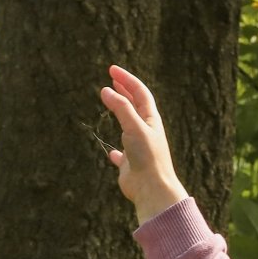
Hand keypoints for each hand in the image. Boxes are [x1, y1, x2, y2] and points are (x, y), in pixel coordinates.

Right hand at [98, 65, 189, 221]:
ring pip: (129, 127)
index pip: (139, 92)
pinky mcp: (130, 165)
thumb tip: (105, 90)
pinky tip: (112, 153)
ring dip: (121, 114)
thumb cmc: (147, 156)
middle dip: (124, 91)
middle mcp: (146, 132)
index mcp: (151, 120)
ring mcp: (138, 148)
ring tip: (111, 104)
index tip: (112, 69)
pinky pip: (122, 155)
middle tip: (112, 78)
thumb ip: (121, 108)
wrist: (152, 189)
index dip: (127, 79)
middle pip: (136, 106)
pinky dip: (116, 152)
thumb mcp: (134, 127)